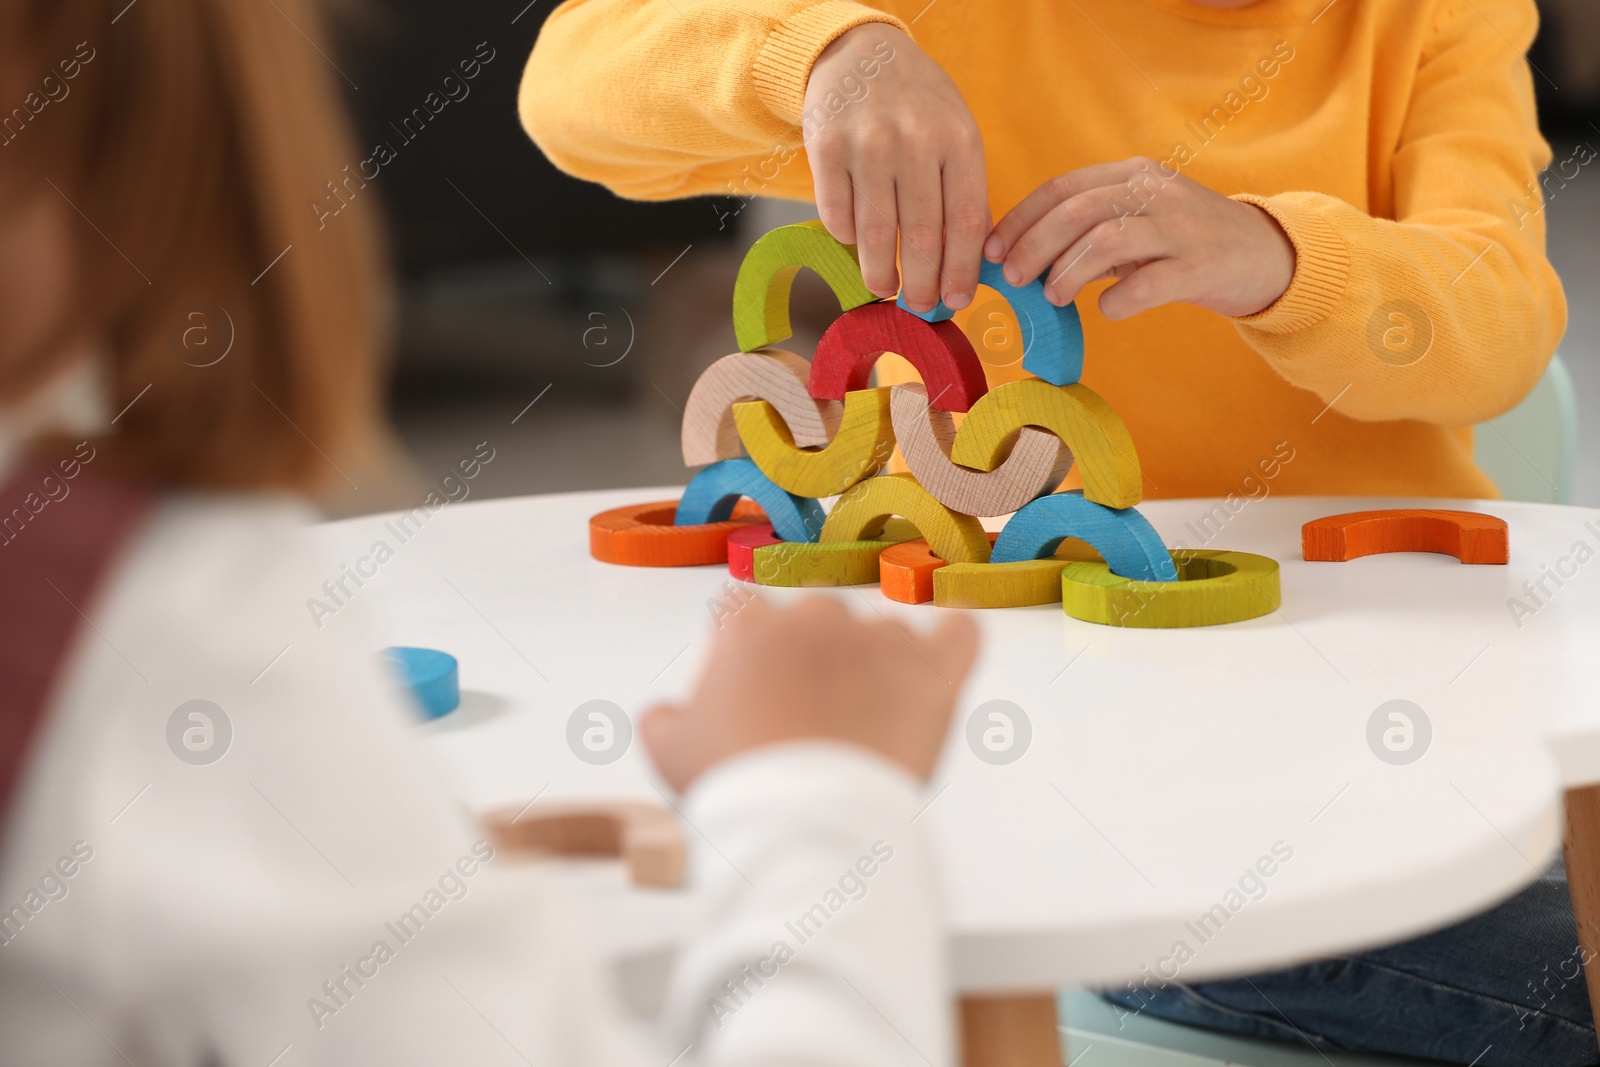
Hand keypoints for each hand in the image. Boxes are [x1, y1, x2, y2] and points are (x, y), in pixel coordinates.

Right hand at [641, 595, 979, 791]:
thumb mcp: (671, 753)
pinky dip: (954, 639)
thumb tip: (667, 713)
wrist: (808, 822)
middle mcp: (818, 619)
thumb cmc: (739, 785)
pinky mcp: (935, 673)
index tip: (754, 690)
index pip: (746, 614)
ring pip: (882, 636)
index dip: (750, 654)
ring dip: (876, 666)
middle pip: (816, 619)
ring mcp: (881, 642)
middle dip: (813, 659)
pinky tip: (947, 649)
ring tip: (867, 725)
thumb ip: (665, 717)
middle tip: (809, 719)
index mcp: (752, 627)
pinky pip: (959, 634)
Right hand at [803, 24, 987, 313]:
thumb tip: (964, 266)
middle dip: (922, 284)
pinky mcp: (826, 149)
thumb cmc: (917, 105)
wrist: (861, 53)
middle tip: (920, 305)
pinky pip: (837, 216)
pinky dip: (847, 237)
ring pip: (874, 235)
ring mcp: (867, 144)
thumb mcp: (955, 133)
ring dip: (880, 274)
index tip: (957, 300)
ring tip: (886, 288)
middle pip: (920, 237)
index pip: (965, 223)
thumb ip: (962, 190)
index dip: (961, 271)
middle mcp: (914, 141)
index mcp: (958, 140)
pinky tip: (856, 239)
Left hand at [984, 158, 1296, 319]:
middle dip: (1034, 245)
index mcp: (1133, 175)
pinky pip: (1149, 283)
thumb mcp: (1137, 222)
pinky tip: (1106, 310)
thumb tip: (1021, 260)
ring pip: (1108, 239)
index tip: (992, 250)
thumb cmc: (1185, 243)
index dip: (1020, 219)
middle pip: (1078, 211)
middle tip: (1013, 278)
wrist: (1267, 254)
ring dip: (1068, 271)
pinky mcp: (1201, 266)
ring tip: (1052, 296)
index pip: (1064, 188)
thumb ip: (1088, 233)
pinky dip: (1118, 300)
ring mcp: (1181, 228)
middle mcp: (1156, 193)